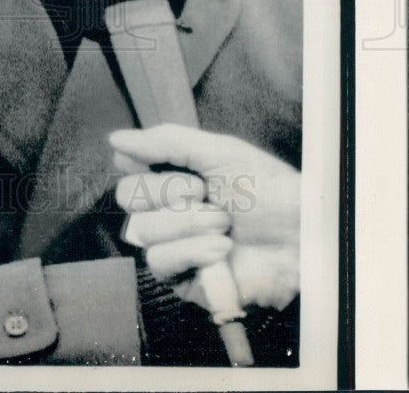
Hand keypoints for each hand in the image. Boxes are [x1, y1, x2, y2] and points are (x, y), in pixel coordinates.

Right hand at [110, 124, 299, 311]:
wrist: (302, 238)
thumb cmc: (269, 191)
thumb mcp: (220, 152)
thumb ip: (166, 141)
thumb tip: (114, 139)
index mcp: (174, 175)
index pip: (127, 166)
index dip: (141, 162)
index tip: (168, 161)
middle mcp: (168, 208)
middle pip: (126, 195)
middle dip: (169, 191)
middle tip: (205, 192)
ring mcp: (173, 244)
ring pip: (143, 230)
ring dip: (187, 224)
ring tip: (224, 224)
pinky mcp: (182, 279)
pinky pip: (159, 262)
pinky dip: (190, 252)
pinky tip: (220, 250)